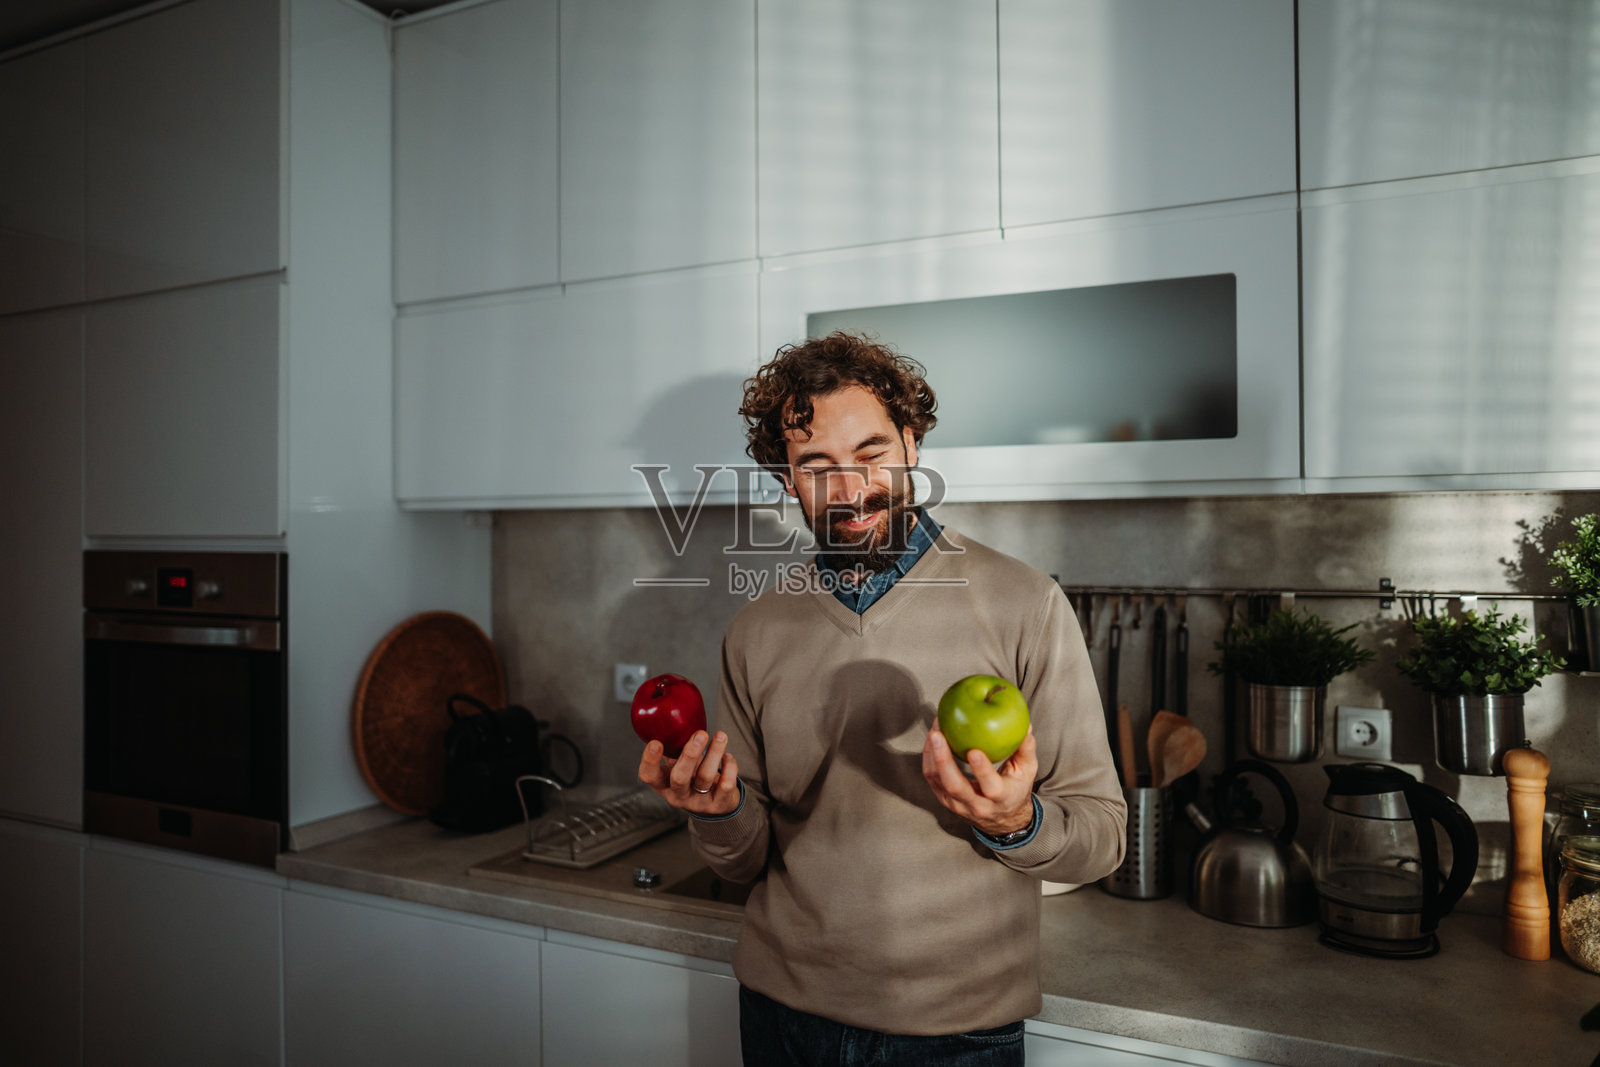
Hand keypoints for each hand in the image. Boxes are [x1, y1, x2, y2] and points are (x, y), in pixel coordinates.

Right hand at [638, 730, 740, 816]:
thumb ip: (673, 747)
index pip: (649, 776)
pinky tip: (727, 756)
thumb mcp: (677, 764)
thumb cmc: (692, 775)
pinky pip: (725, 786)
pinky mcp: (718, 805)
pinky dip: (729, 767)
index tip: (656, 742)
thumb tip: (670, 715)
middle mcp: (678, 795)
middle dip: (690, 754)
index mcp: (662, 783)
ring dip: (714, 753)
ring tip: (721, 736)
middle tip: (701, 734)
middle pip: (679, 778)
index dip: (649, 760)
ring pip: (705, 777)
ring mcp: (698, 802)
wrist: (714, 803)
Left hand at [922, 725, 1037, 837]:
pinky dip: (928, 758)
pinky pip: (932, 779)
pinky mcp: (945, 800)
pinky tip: (931, 740)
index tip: (974, 750)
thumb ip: (1026, 749)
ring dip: (931, 755)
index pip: (991, 788)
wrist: (1003, 819)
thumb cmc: (1016, 790)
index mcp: (1001, 799)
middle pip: (955, 787)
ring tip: (934, 731)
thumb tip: (1025, 726)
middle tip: (938, 734)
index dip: (982, 771)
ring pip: (938, 782)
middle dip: (943, 759)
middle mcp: (977, 805)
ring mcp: (958, 805)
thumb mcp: (1027, 772)